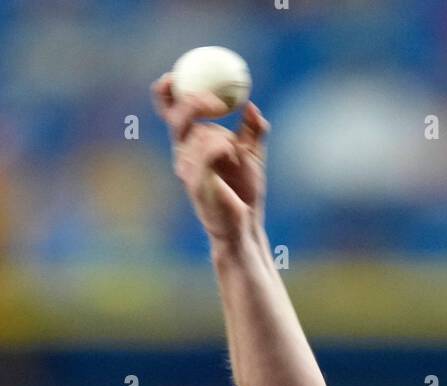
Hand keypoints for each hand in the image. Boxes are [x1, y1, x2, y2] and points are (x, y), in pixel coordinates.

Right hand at [151, 73, 269, 243]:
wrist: (247, 226)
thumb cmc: (245, 193)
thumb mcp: (253, 155)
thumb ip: (253, 130)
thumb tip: (252, 106)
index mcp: (191, 143)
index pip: (170, 110)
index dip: (168, 90)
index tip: (178, 72)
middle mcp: (184, 154)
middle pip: (176, 117)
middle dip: (193, 103)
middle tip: (215, 101)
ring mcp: (188, 170)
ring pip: (198, 134)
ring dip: (221, 136)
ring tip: (235, 154)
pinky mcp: (197, 183)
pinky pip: (207, 151)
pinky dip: (223, 147)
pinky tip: (232, 155)